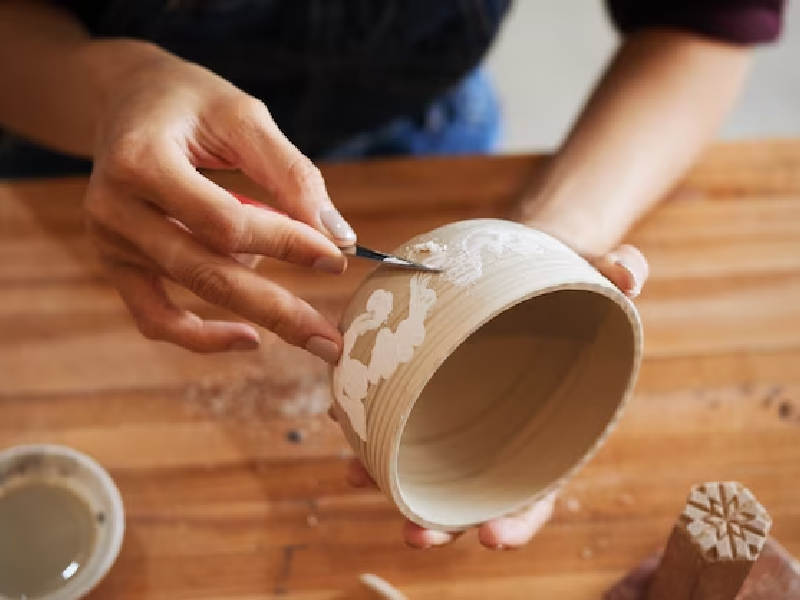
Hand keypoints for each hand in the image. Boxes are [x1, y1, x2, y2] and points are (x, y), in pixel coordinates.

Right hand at [83, 43, 354, 361]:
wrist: (126, 99)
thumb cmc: (191, 102)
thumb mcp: (244, 117)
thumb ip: (292, 174)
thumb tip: (340, 239)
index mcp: (142, 161)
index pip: (224, 222)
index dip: (286, 243)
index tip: (338, 259)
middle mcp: (116, 207)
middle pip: (206, 273)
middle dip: (277, 309)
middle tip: (331, 341)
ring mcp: (110, 241)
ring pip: (191, 293)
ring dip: (255, 309)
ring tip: (305, 316)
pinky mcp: (116, 264)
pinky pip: (154, 318)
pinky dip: (199, 336)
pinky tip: (248, 336)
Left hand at [335, 226, 647, 549]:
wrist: (523, 263)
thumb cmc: (564, 281)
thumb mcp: (594, 274)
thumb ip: (619, 274)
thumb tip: (632, 277)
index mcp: (549, 427)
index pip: (538, 489)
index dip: (519, 520)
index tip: (493, 538)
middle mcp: (500, 432)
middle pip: (471, 493)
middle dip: (441, 521)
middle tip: (414, 534)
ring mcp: (461, 413)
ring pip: (424, 461)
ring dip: (388, 477)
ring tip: (357, 475)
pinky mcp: (429, 385)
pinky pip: (398, 412)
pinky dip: (371, 421)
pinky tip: (343, 416)